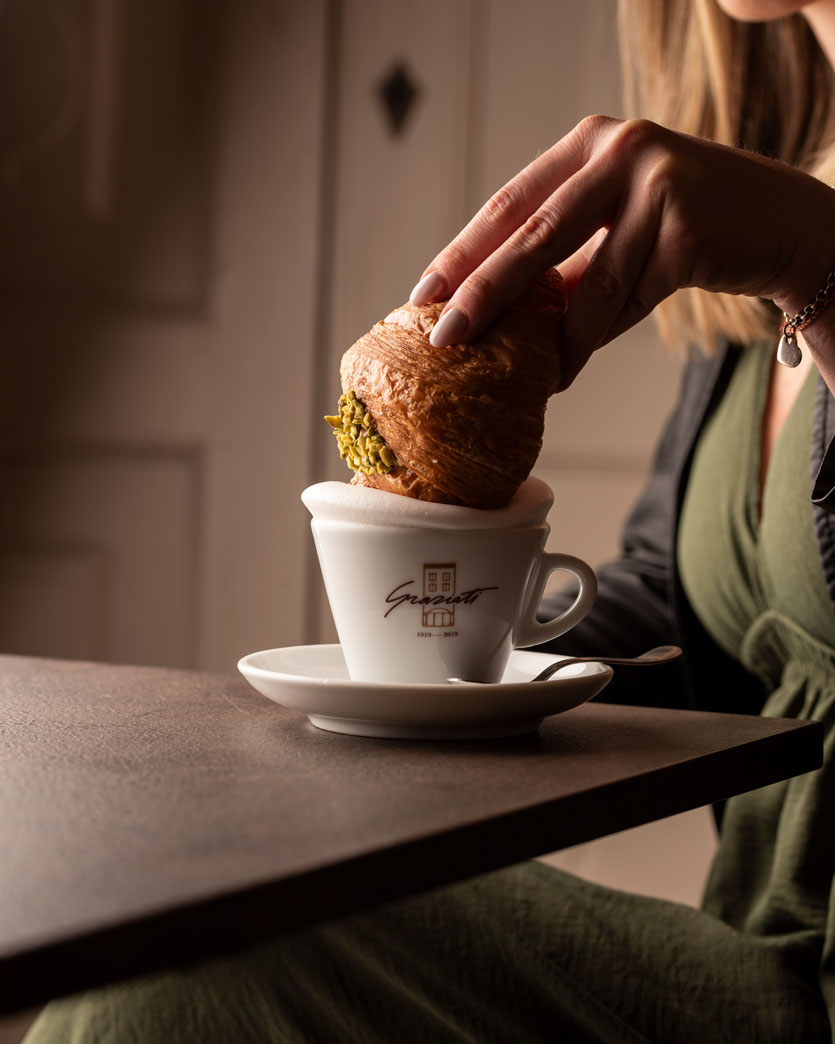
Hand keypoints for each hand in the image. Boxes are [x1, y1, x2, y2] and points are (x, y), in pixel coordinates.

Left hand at [410, 116, 834, 388]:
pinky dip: (591, 339)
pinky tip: (566, 368)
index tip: (422, 295)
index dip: (461, 254)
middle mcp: (617, 149)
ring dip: (546, 338)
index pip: (507, 203)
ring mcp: (655, 181)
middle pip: (528, 233)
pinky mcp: (687, 224)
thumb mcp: (616, 228)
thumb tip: (492, 314)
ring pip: (583, 279)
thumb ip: (562, 259)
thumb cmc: (685, 231)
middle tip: (443, 338)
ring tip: (516, 376)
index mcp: (587, 143)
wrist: (780, 226)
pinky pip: (624, 298)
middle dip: (480, 292)